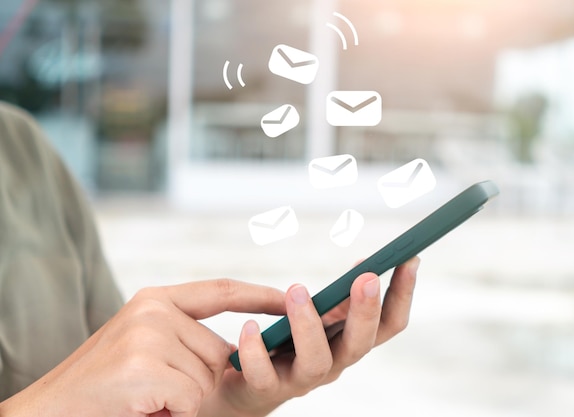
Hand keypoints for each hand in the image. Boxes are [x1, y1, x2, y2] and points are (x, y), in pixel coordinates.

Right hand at [0, 280, 284, 416]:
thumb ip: (183, 336)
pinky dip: (175, 413)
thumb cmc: (103, 385)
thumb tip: (236, 350)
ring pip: (206, 379)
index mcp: (155, 299)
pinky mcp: (144, 367)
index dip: (258, 294)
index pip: (221, 290)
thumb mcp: (143, 346)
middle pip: (218, 349)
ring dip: (184, 400)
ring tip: (146, 399)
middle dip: (201, 380)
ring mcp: (148, 335)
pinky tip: (145, 408)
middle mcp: (153, 309)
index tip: (288, 296)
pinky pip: (191, 398)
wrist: (47, 411)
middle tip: (158, 392)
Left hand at [203, 257, 419, 416]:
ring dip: (309, 324)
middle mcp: (332, 363)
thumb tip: (364, 268)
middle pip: (361, 345)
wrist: (243, 386)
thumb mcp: (316, 315)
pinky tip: (250, 326)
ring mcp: (301, 379)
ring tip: (297, 290)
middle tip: (368, 277)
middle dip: (367, 311)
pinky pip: (264, 374)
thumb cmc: (283, 343)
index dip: (403, 294)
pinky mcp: (265, 389)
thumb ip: (338, 300)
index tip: (410, 258)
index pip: (388, 324)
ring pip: (316, 361)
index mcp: (348, 342)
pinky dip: (256, 350)